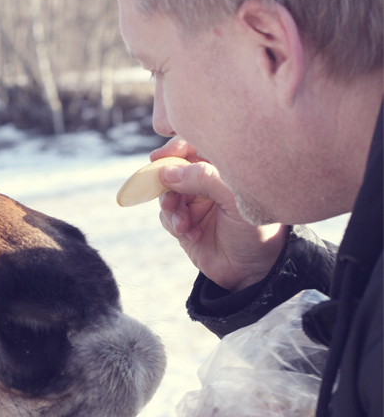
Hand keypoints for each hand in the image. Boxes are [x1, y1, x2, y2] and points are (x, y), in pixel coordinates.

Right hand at [151, 138, 287, 290]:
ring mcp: (195, 203)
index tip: (160, 157)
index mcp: (224, 169)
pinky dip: (174, 224)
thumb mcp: (235, 199)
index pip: (195, 146)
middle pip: (174, 169)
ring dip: (171, 206)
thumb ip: (203, 179)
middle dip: (166, 182)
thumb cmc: (256, 230)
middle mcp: (207, 183)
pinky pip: (166, 217)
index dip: (175, 148)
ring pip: (166, 194)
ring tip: (182, 222)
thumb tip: (167, 171)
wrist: (254, 271)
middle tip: (169, 196)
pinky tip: (190, 233)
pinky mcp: (184, 225)